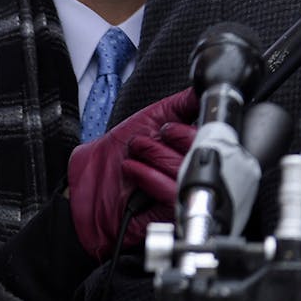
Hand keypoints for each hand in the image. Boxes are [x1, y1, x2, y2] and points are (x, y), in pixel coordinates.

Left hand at [68, 86, 197, 259]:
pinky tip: (132, 168)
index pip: (214, 136)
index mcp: (193, 147)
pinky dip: (149, 176)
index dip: (196, 128)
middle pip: (203, 152)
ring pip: (187, 170)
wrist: (87, 184)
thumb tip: (206, 89)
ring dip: (156, 156)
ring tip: (136, 150)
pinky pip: (171, 193)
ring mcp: (181, 190)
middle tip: (149, 137)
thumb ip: (184, 103)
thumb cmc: (115, 153)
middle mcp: (191, 168)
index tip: (169, 126)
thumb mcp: (152, 117)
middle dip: (173, 140)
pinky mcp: (169, 211)